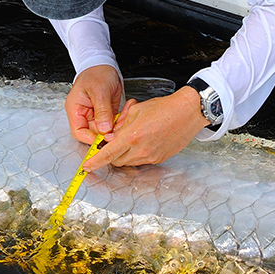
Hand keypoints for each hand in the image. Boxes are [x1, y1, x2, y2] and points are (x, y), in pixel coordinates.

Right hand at [65, 65, 123, 144]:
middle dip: (109, 131)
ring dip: (119, 124)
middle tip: (121, 126)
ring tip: (127, 112)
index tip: (105, 139)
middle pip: (95, 133)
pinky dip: (122, 118)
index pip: (79, 132)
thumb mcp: (99, 91)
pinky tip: (128, 107)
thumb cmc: (96, 72)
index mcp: (76, 110)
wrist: (105, 64)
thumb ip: (101, 111)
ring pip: (107, 129)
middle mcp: (85, 114)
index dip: (91, 139)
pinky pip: (114, 122)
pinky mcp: (107, 113)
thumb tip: (104, 130)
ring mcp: (96, 114)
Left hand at [82, 87, 210, 170]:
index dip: (95, 161)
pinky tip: (142, 141)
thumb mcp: (136, 111)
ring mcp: (151, 156)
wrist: (187, 112)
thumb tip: (110, 135)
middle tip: (112, 142)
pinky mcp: (159, 159)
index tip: (86, 166)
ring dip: (123, 154)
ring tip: (131, 137)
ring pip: (128, 162)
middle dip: (110, 154)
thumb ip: (120, 125)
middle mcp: (141, 150)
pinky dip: (136, 154)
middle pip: (116, 160)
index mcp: (132, 136)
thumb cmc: (164, 108)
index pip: (108, 153)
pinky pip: (141, 161)